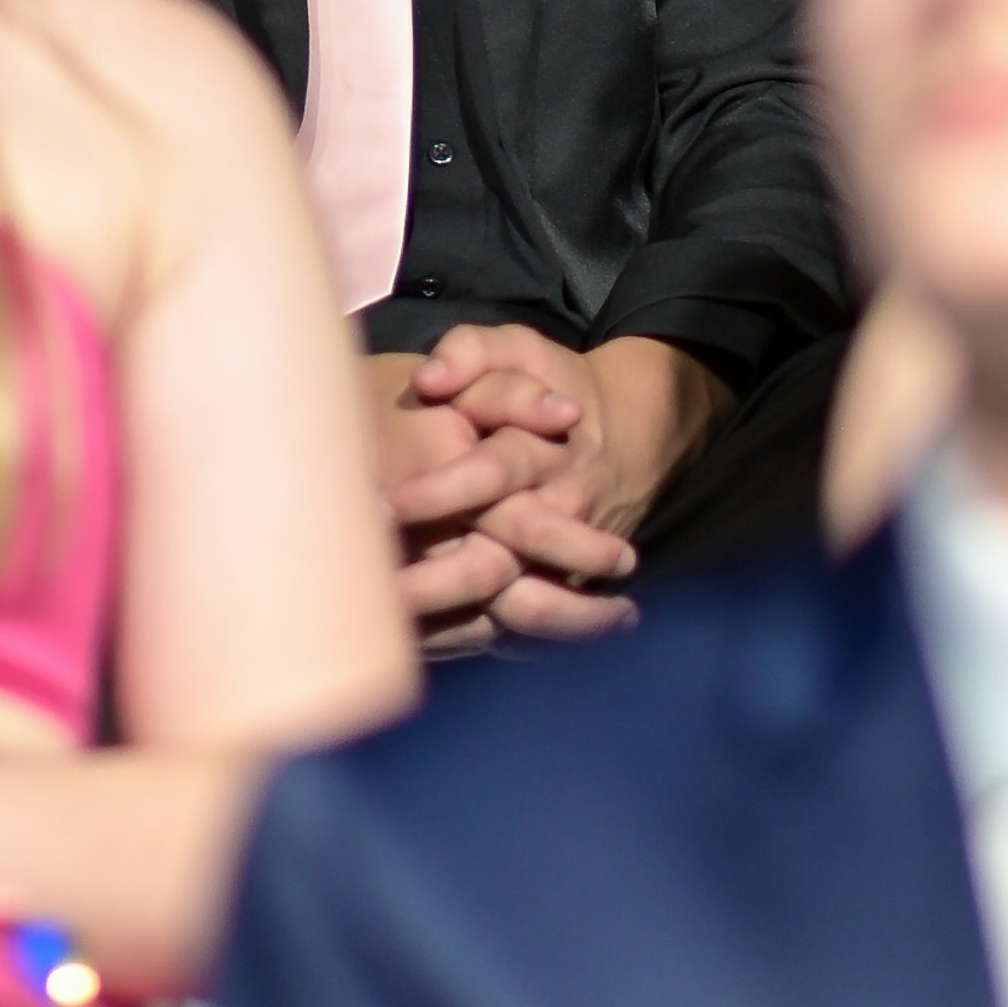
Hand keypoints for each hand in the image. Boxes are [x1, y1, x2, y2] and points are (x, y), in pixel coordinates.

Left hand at [371, 329, 730, 651]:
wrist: (631, 432)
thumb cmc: (554, 383)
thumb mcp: (519, 348)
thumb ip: (472, 352)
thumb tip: (429, 379)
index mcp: (540, 450)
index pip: (492, 474)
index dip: (439, 490)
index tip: (378, 505)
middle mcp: (558, 512)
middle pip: (502, 559)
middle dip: (438, 582)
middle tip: (376, 593)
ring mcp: (568, 561)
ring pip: (525, 612)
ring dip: (463, 629)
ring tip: (396, 638)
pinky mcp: (569, 591)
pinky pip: (537, 636)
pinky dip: (492, 651)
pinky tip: (429, 658)